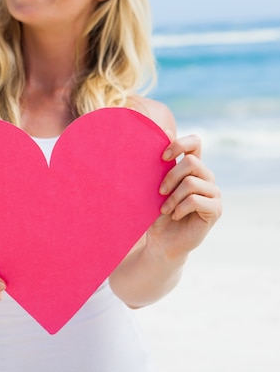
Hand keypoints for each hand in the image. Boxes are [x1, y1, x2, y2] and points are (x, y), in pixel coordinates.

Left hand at [148, 134, 221, 259]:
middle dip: (170, 176)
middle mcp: (206, 177)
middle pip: (191, 162)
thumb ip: (163, 163)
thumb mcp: (155, 185)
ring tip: (164, 209)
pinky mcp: (215, 209)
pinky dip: (180, 207)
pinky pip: (196, 200)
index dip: (179, 144)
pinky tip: (174, 215)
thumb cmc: (157, 213)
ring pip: (192, 182)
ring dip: (173, 197)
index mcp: (193, 168)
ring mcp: (214, 193)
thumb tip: (165, 130)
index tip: (162, 157)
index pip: (195, 142)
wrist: (162, 241)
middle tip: (159, 192)